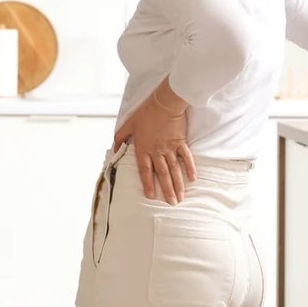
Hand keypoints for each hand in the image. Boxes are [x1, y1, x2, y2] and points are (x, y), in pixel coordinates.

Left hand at [114, 85, 196, 205]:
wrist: (165, 102)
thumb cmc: (145, 112)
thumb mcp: (128, 124)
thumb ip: (120, 137)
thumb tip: (115, 148)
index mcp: (143, 148)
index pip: (145, 170)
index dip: (148, 184)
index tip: (150, 196)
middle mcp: (157, 151)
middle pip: (162, 174)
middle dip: (167, 190)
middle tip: (171, 204)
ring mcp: (170, 148)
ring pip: (175, 169)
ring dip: (178, 184)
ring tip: (181, 198)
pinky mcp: (181, 142)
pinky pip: (186, 157)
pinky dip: (190, 168)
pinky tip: (192, 179)